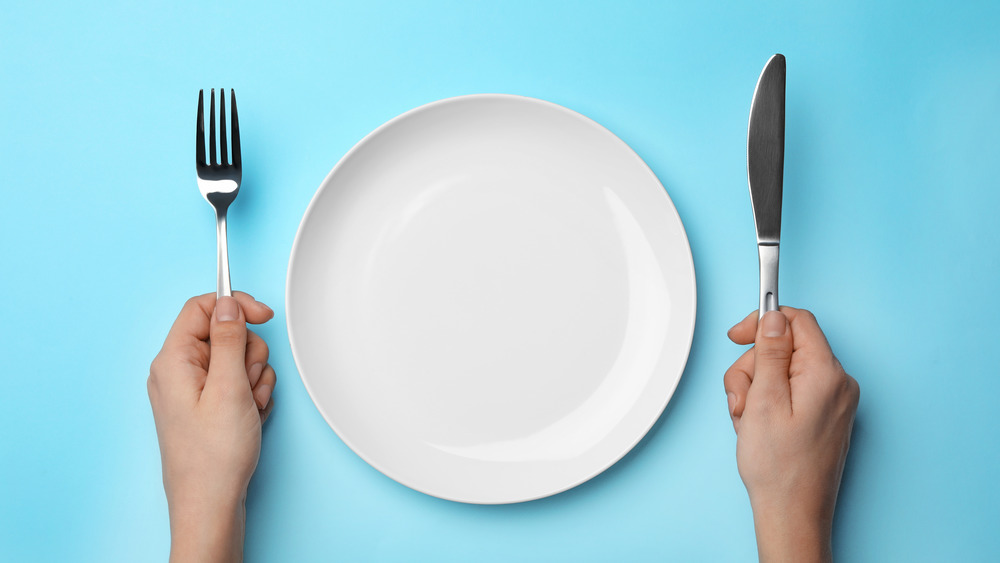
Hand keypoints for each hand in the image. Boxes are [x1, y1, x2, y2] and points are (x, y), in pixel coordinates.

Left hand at [148, 293, 276, 562]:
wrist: (211, 503)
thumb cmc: (214, 456)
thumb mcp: (228, 388)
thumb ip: (229, 339)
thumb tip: (227, 303)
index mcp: (174, 360)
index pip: (202, 308)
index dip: (235, 306)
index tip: (264, 315)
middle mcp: (179, 371)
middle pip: (226, 333)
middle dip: (248, 355)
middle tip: (245, 385)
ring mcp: (193, 389)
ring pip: (238, 358)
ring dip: (253, 379)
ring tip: (247, 408)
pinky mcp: (207, 405)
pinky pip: (239, 383)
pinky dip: (251, 397)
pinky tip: (248, 418)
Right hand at [724, 308, 858, 562]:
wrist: (792, 513)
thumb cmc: (780, 467)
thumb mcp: (765, 399)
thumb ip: (771, 352)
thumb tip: (773, 317)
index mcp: (826, 374)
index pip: (797, 321)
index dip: (763, 322)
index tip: (737, 335)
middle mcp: (837, 383)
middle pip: (785, 348)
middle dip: (754, 369)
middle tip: (742, 400)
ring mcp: (834, 401)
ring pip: (783, 371)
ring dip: (757, 390)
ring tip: (748, 421)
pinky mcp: (825, 415)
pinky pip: (792, 392)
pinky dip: (769, 403)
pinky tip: (759, 427)